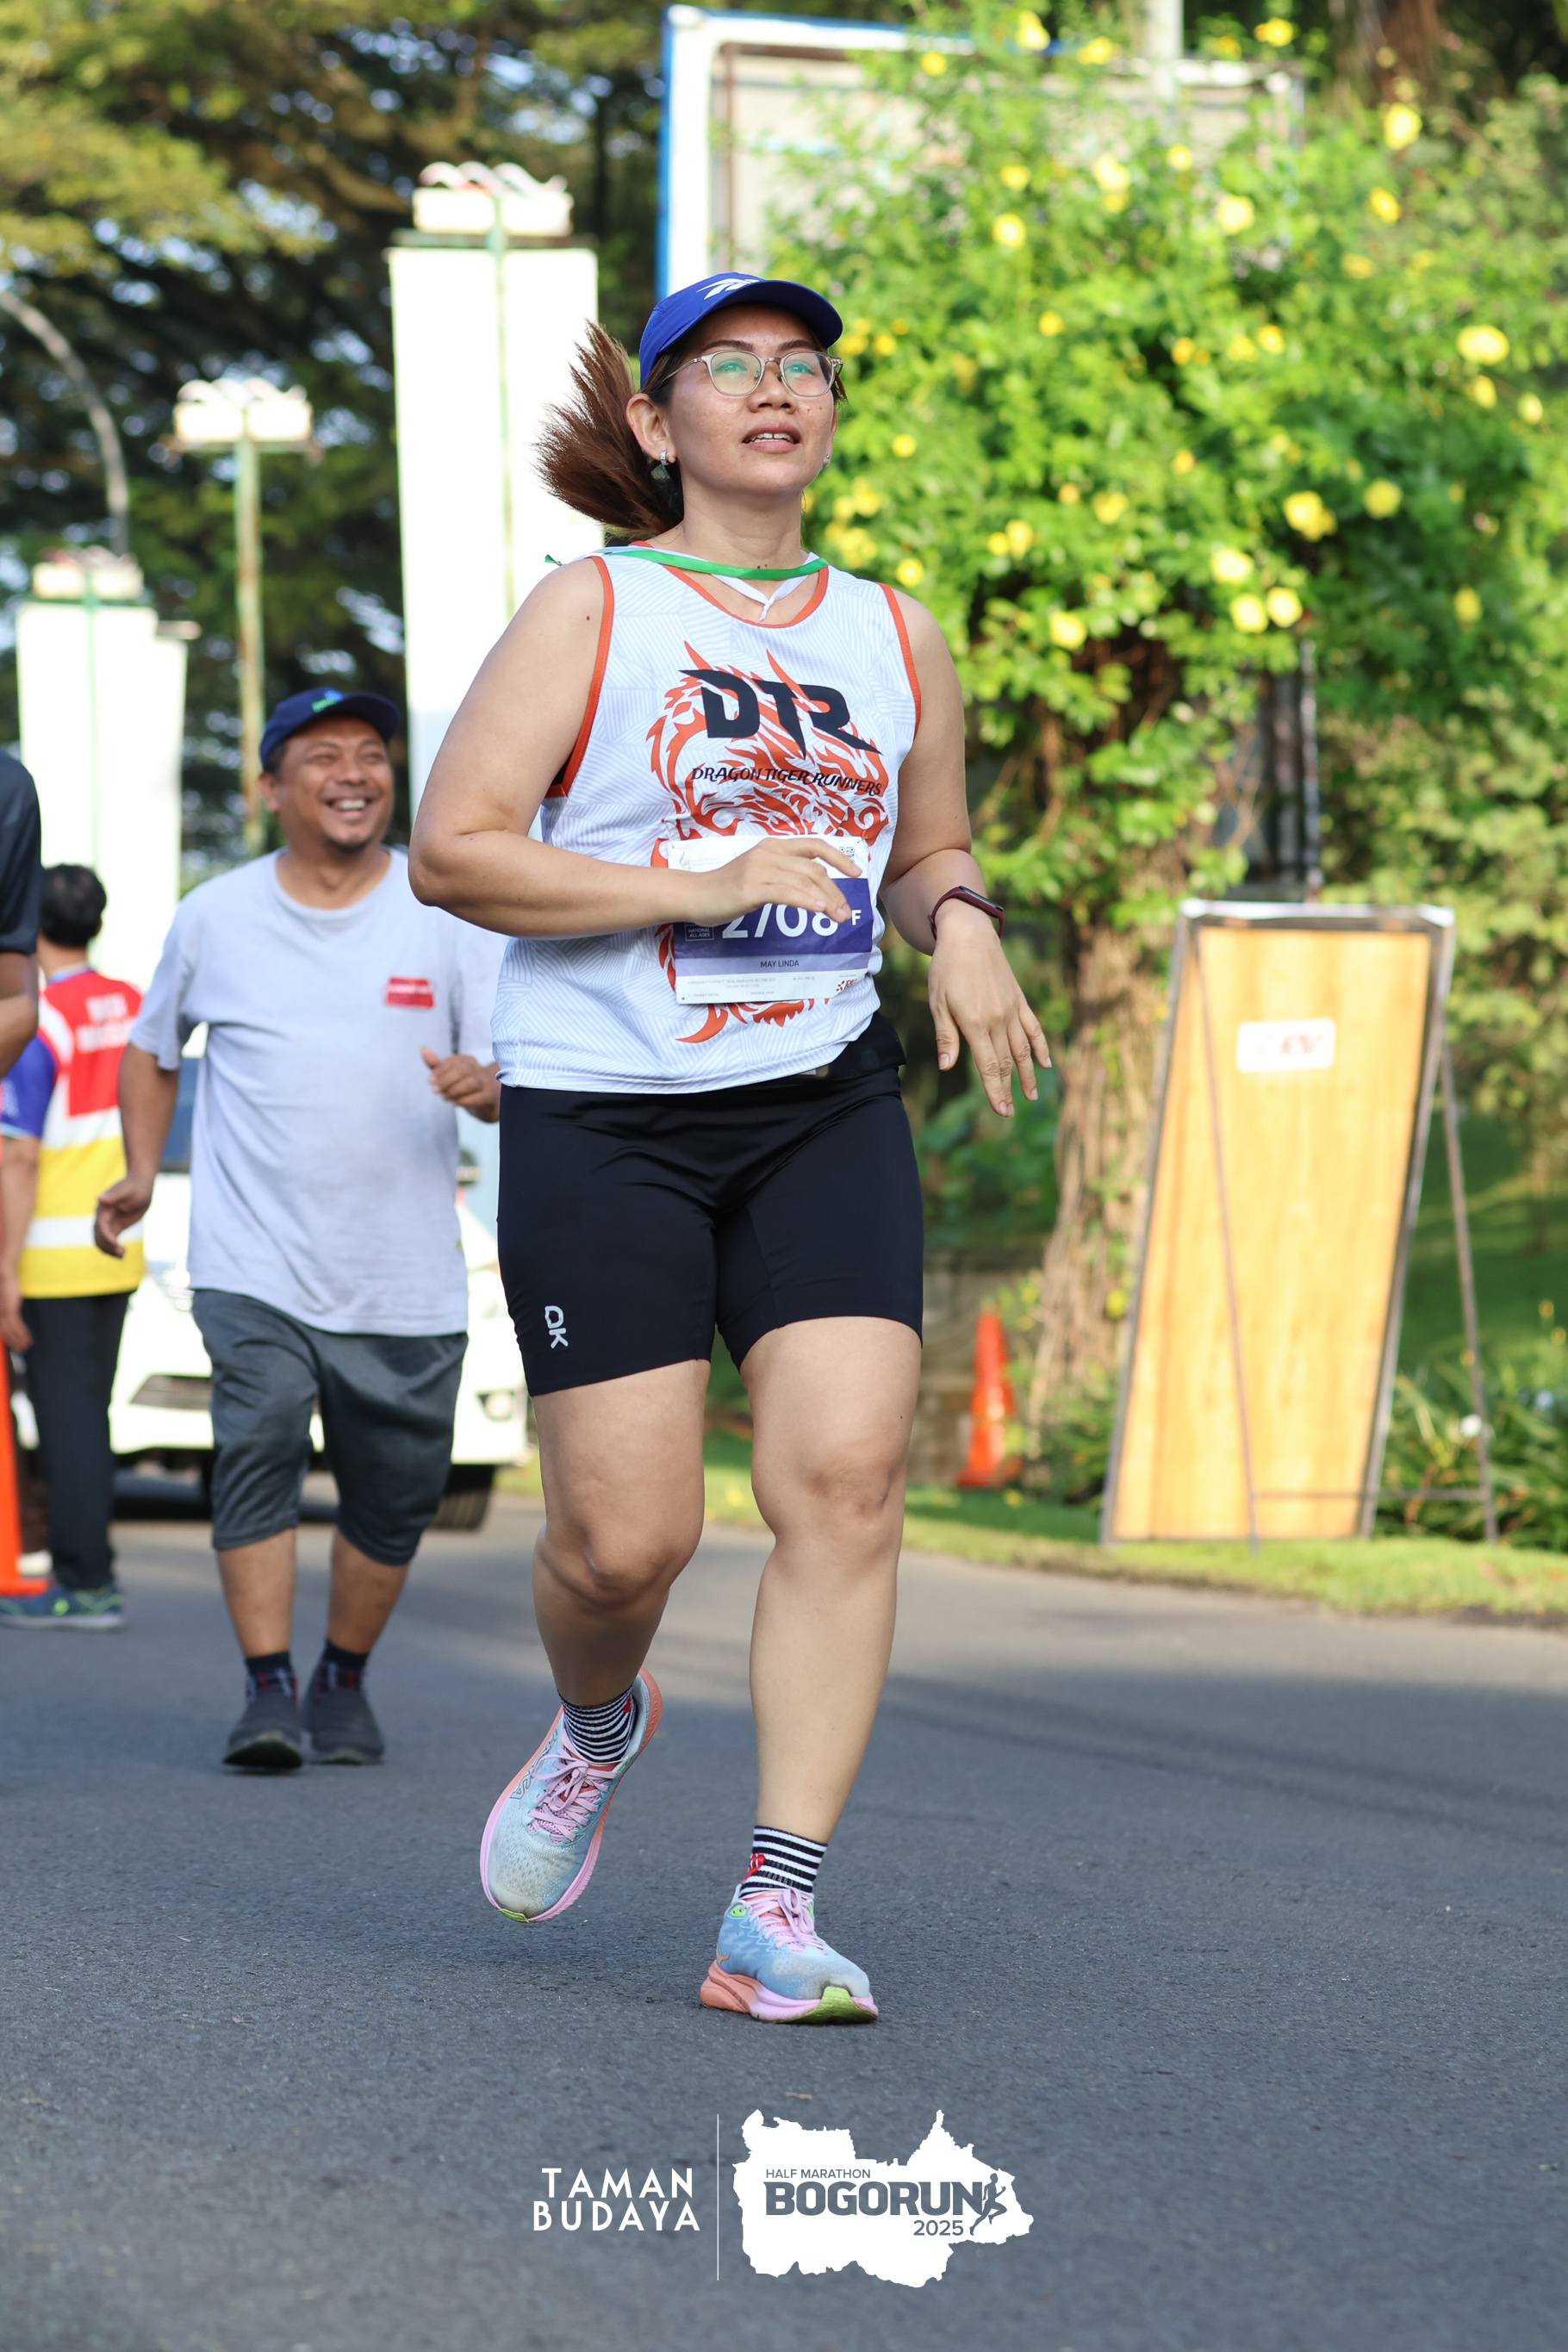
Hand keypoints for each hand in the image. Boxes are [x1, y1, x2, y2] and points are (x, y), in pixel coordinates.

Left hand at [0, 1270, 28, 1352]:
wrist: (2, 1272)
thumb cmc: (2, 1283)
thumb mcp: (3, 1299)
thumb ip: (5, 1308)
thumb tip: (11, 1315)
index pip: (2, 1329)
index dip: (8, 1339)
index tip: (15, 1345)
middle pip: (4, 1333)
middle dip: (13, 1342)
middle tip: (21, 1350)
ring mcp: (2, 1312)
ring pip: (10, 1331)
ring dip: (18, 1340)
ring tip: (26, 1346)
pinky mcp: (9, 1309)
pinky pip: (16, 1325)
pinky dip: (22, 1333)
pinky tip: (27, 1337)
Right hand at [94, 1174, 152, 1258]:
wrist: (140, 1185)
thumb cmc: (134, 1185)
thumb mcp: (126, 1189)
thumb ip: (113, 1195)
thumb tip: (99, 1199)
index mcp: (103, 1208)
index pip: (100, 1224)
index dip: (106, 1234)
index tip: (115, 1243)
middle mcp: (103, 1216)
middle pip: (99, 1235)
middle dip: (108, 1245)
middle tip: (121, 1253)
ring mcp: (108, 1222)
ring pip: (102, 1241)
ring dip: (109, 1250)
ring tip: (122, 1255)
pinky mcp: (115, 1227)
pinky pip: (110, 1241)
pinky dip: (114, 1249)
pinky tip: (122, 1255)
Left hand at [422, 1047, 501, 1120]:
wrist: (485, 1102)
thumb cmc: (464, 1085)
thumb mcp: (449, 1075)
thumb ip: (436, 1064)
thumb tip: (423, 1049)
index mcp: (468, 1060)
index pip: (453, 1060)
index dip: (439, 1070)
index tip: (430, 1081)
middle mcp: (479, 1068)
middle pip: (463, 1070)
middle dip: (445, 1081)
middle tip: (435, 1091)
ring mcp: (486, 1082)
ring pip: (471, 1082)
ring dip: (454, 1091)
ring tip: (444, 1097)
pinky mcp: (490, 1096)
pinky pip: (478, 1097)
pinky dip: (463, 1100)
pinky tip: (455, 1102)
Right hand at [680, 835, 859, 927]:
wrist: (694, 894)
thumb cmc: (725, 888)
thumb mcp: (757, 873)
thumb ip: (781, 874)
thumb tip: (812, 888)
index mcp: (772, 847)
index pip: (814, 846)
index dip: (839, 858)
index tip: (856, 872)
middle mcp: (768, 853)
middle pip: (813, 869)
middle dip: (836, 891)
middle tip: (846, 912)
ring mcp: (759, 870)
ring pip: (804, 882)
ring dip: (826, 901)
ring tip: (839, 918)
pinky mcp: (750, 889)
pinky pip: (785, 893)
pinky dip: (806, 901)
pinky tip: (818, 910)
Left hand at [929, 902, 1050, 1117]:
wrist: (969, 935)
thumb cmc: (946, 969)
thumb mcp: (938, 1003)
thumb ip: (946, 1037)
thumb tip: (948, 1066)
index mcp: (975, 1023)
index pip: (989, 1066)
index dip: (995, 1090)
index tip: (1001, 1111)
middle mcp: (998, 1019)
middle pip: (1006, 1062)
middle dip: (1008, 1089)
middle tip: (1009, 1112)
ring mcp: (1011, 1010)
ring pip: (1023, 1049)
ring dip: (1028, 1075)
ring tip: (1032, 1096)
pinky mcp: (1019, 1000)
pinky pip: (1033, 1028)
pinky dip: (1041, 1047)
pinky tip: (1046, 1064)